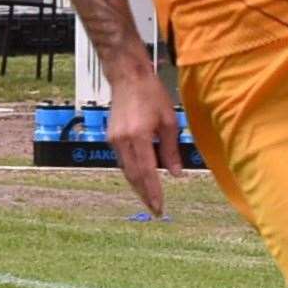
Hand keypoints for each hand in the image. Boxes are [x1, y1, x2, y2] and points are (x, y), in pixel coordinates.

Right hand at [106, 67, 184, 215]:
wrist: (128, 77)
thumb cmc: (151, 94)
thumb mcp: (169, 121)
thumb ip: (171, 149)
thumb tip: (176, 173)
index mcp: (139, 136)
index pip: (147, 172)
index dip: (154, 192)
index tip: (160, 207)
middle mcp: (123, 141)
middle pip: (134, 176)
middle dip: (145, 194)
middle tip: (155, 210)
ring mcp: (114, 140)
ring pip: (126, 170)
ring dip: (138, 185)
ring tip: (150, 198)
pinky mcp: (111, 137)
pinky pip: (122, 161)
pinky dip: (132, 172)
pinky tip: (141, 178)